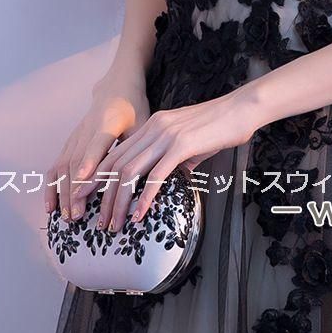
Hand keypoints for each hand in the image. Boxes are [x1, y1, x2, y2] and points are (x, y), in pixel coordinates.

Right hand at [44, 72, 149, 220]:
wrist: (116, 85)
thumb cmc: (134, 106)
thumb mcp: (143, 121)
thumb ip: (143, 146)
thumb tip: (156, 176)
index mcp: (109, 122)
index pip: (97, 144)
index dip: (90, 162)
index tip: (83, 181)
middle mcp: (88, 128)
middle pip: (77, 161)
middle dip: (74, 190)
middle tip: (76, 216)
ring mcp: (76, 134)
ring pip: (64, 165)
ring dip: (62, 192)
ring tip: (66, 217)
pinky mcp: (70, 140)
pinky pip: (57, 164)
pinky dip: (52, 185)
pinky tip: (51, 206)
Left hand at [84, 86, 259, 231]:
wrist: (243, 108)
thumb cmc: (221, 125)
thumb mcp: (191, 141)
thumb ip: (177, 157)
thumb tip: (173, 176)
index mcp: (154, 124)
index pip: (117, 152)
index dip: (98, 176)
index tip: (88, 197)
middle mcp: (155, 128)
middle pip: (117, 164)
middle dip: (102, 195)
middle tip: (97, 220)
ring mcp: (167, 136)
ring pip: (131, 172)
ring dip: (119, 202)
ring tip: (115, 224)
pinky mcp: (182, 145)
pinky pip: (156, 175)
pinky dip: (144, 198)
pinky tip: (140, 214)